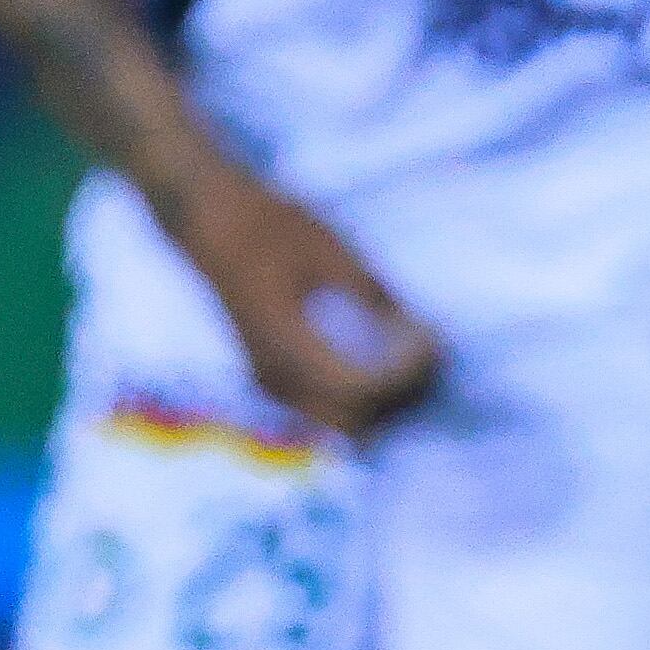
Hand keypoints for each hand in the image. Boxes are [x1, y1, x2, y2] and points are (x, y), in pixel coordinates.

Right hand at [171, 169, 443, 439]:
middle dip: (402, 396)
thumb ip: (376, 302)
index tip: (433, 341)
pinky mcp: (277, 378)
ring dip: (386, 400)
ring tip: (417, 355)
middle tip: (432, 355)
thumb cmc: (276, 229)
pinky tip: (391, 354)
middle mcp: (276, 377)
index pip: (360, 389)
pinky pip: (330, 406)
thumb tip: (420, 334)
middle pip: (356, 422)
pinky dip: (367, 392)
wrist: (216, 226)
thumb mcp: (337, 256)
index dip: (406, 374)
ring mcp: (273, 384)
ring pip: (343, 423)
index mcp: (286, 344)